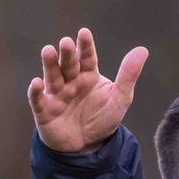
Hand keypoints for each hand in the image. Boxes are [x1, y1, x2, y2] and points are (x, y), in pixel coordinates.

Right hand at [28, 28, 148, 152]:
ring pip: (52, 77)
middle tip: (66, 42)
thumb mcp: (120, 98)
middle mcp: (70, 81)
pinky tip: (36, 83)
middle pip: (68, 65)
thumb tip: (142, 50)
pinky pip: (38, 100)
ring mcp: (56, 95)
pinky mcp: (45, 110)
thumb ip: (128, 75)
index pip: (87, 58)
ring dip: (50, 65)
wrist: (88, 145)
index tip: (84, 33)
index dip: (85, 47)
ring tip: (48, 51)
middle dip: (67, 54)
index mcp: (88, 75)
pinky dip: (35, 92)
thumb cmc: (101, 118)